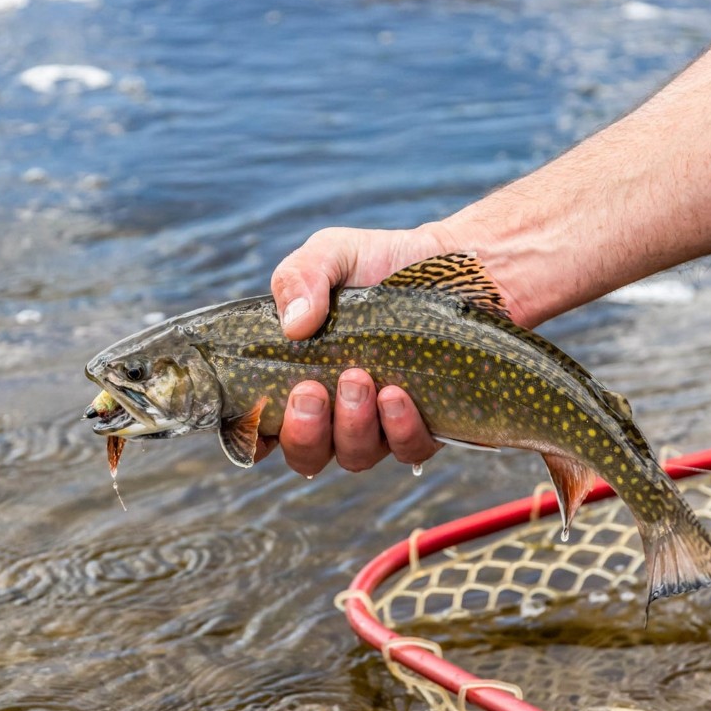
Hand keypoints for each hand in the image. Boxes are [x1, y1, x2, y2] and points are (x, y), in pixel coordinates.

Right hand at [254, 226, 453, 474]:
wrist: (458, 262)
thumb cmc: (383, 263)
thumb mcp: (332, 254)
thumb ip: (299, 277)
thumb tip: (293, 326)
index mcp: (300, 378)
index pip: (263, 430)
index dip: (252, 437)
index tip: (257, 419)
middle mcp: (336, 413)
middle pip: (306, 454)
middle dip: (304, 431)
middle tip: (311, 390)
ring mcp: (381, 425)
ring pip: (355, 455)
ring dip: (351, 425)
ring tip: (358, 378)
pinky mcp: (427, 425)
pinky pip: (409, 450)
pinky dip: (399, 428)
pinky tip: (396, 393)